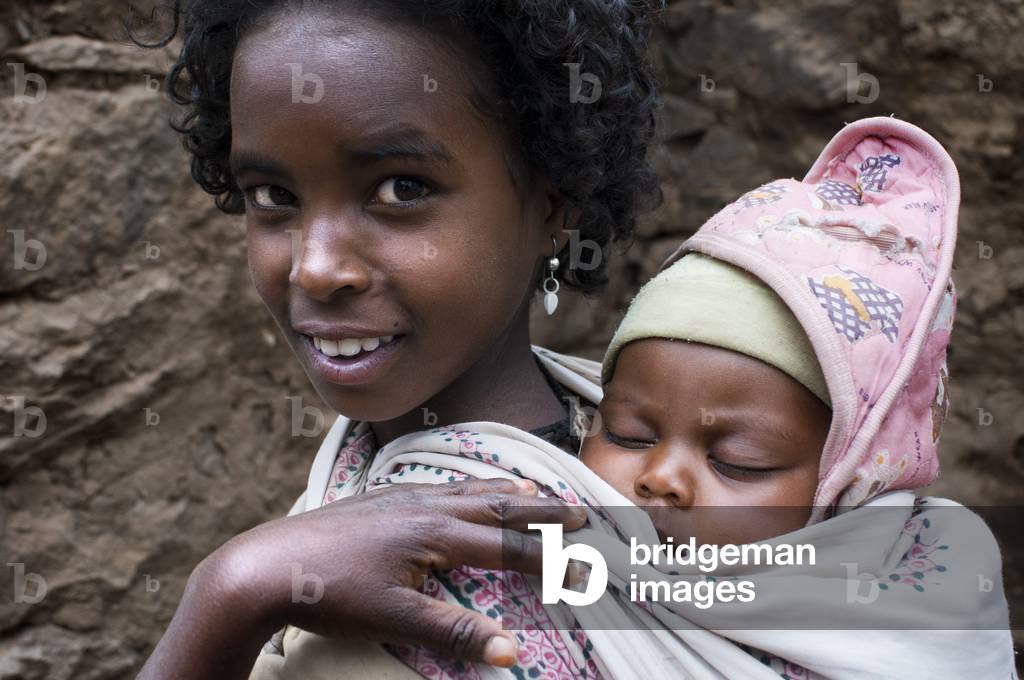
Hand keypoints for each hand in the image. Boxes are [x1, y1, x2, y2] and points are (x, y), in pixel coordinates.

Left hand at [139, 477, 586, 678]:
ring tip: (532, 493)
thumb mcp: (395, 619)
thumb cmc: (330, 594)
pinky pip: (439, 486)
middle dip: (543, 511)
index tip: (587, 570)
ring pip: (467, 490)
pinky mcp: (380, 498)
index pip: (508, 548)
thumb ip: (455, 631)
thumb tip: (511, 651)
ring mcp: (401, 498)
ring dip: (505, 494)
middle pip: (497, 506)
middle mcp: (424, 506)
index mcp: (435, 534)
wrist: (265, 565)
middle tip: (581, 512)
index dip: (551, 560)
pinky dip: (466, 488)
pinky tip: (459, 492)